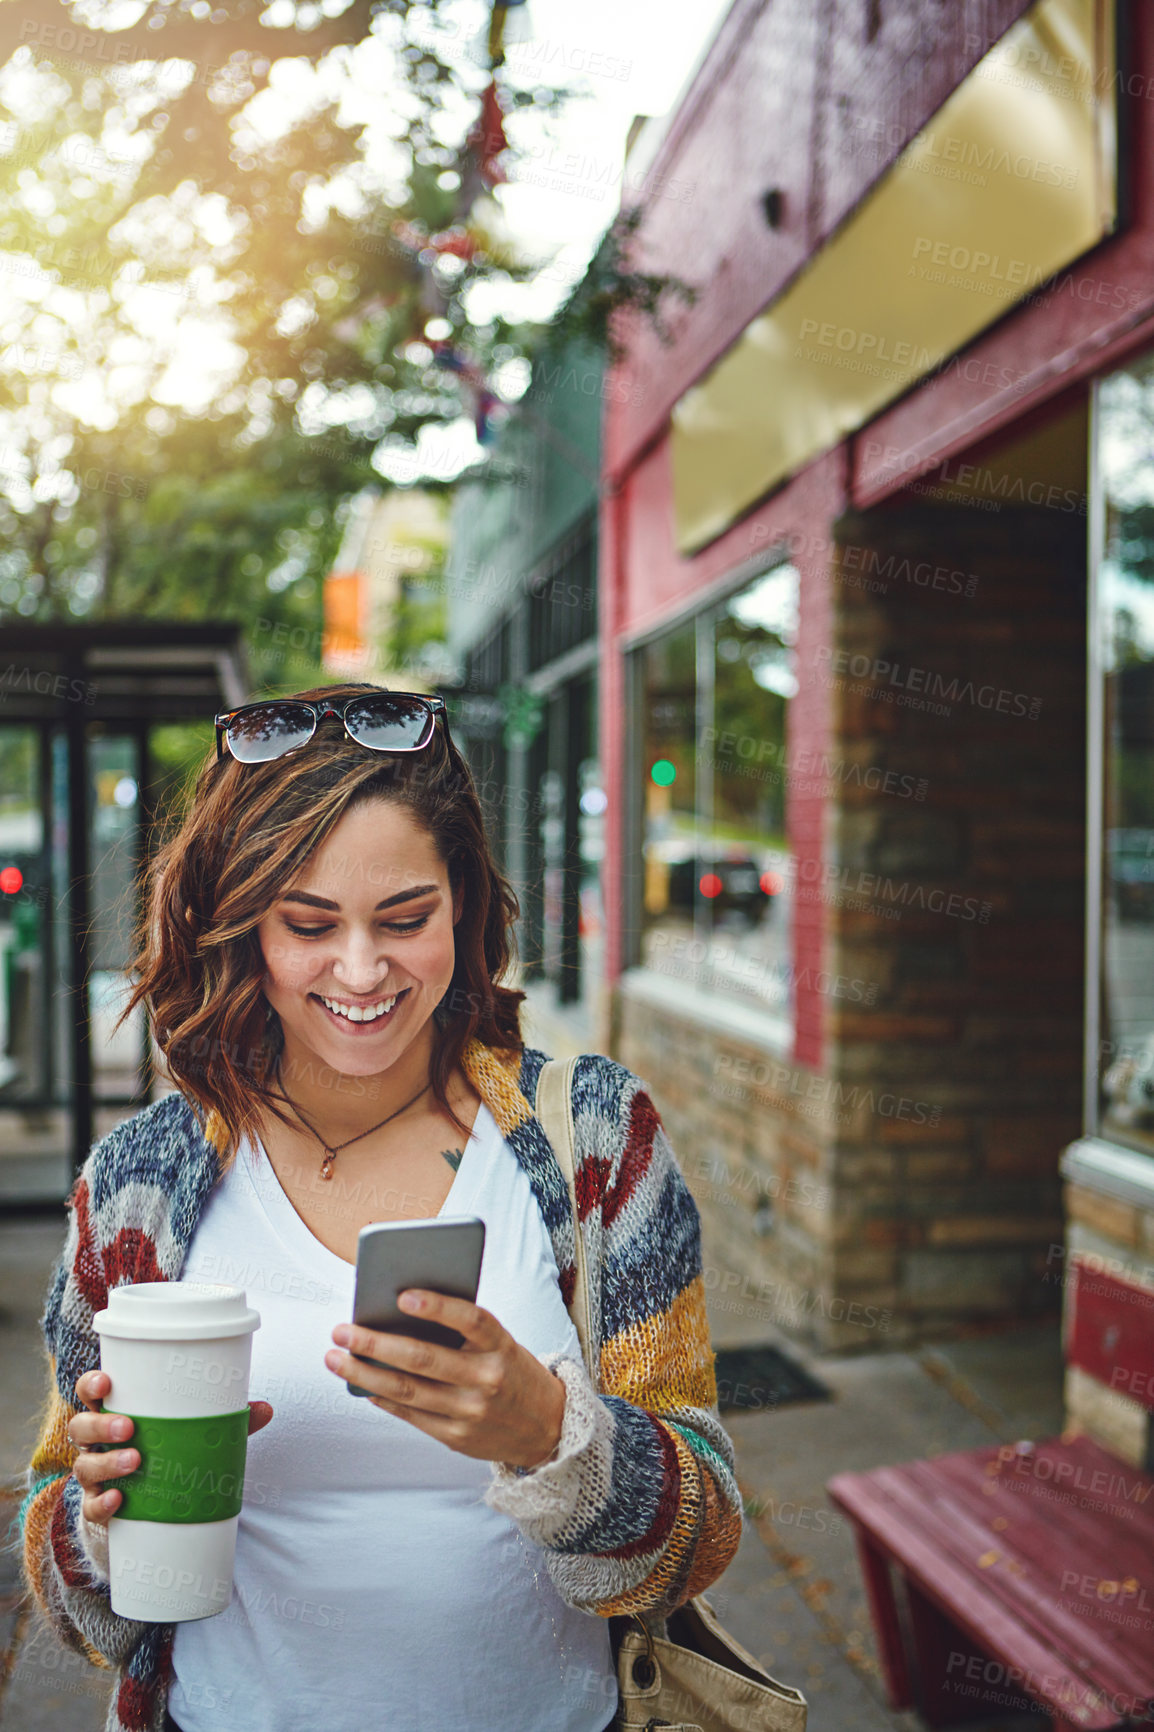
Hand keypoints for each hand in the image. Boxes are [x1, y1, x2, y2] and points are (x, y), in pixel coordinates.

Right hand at [69, 1368, 273, 1529]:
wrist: (146, 1505)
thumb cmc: (166, 1450)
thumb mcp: (189, 1431)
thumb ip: (224, 1420)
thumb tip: (266, 1409)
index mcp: (115, 1412)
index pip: (91, 1392)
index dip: (92, 1384)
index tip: (107, 1382)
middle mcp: (96, 1443)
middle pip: (80, 1427)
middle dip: (101, 1425)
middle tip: (129, 1427)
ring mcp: (93, 1476)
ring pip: (83, 1465)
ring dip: (106, 1462)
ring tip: (135, 1460)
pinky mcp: (97, 1507)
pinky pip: (91, 1507)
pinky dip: (102, 1503)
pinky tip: (119, 1500)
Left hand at [325, 1291, 566, 1469]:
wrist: (547, 1427)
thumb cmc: (513, 1371)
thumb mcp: (501, 1344)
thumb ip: (463, 1331)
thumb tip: (399, 1314)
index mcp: (501, 1345)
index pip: (469, 1318)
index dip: (436, 1305)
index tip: (401, 1294)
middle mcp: (487, 1378)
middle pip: (423, 1358)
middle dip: (375, 1343)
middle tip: (341, 1330)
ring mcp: (470, 1412)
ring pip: (407, 1390)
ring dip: (364, 1374)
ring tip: (336, 1359)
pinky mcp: (456, 1438)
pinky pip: (411, 1415)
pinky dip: (382, 1399)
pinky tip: (360, 1386)